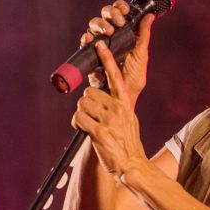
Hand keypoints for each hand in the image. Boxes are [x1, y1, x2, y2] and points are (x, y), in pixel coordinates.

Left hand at [71, 40, 147, 179]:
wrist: (132, 165)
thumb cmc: (128, 144)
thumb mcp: (130, 120)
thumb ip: (120, 107)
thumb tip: (107, 100)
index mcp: (125, 103)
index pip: (115, 76)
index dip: (107, 58)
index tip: (100, 44)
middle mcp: (118, 108)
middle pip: (89, 92)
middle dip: (86, 104)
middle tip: (92, 117)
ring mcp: (109, 119)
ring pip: (82, 104)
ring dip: (81, 114)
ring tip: (91, 126)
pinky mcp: (99, 131)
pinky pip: (78, 118)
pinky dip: (77, 124)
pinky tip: (86, 131)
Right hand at [79, 0, 155, 103]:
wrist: (121, 98)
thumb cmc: (133, 78)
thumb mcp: (141, 56)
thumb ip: (144, 36)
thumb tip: (150, 17)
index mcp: (124, 34)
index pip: (119, 13)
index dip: (120, 7)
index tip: (125, 10)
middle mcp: (110, 37)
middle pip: (105, 16)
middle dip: (110, 14)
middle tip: (118, 23)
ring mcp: (99, 45)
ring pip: (93, 25)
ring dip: (100, 25)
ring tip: (108, 33)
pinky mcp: (89, 56)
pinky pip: (85, 42)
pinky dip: (87, 39)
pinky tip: (91, 40)